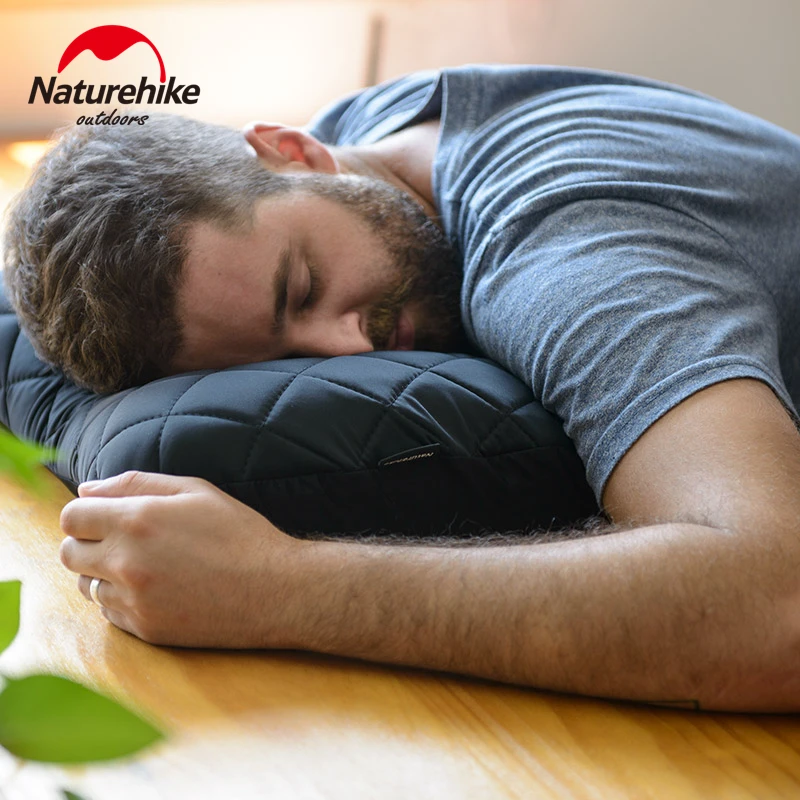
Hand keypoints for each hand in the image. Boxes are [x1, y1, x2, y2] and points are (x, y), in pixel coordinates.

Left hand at [59, 471, 301, 647]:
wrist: (275, 589)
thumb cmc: (239, 533)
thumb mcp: (195, 490)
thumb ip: (136, 483)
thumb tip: (86, 490)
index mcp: (137, 519)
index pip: (72, 516)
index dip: (85, 513)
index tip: (104, 516)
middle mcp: (126, 561)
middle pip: (69, 553)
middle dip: (87, 543)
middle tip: (122, 540)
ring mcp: (133, 599)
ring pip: (85, 585)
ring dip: (103, 573)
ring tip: (144, 565)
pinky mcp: (144, 629)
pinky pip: (108, 612)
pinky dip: (122, 599)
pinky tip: (157, 588)